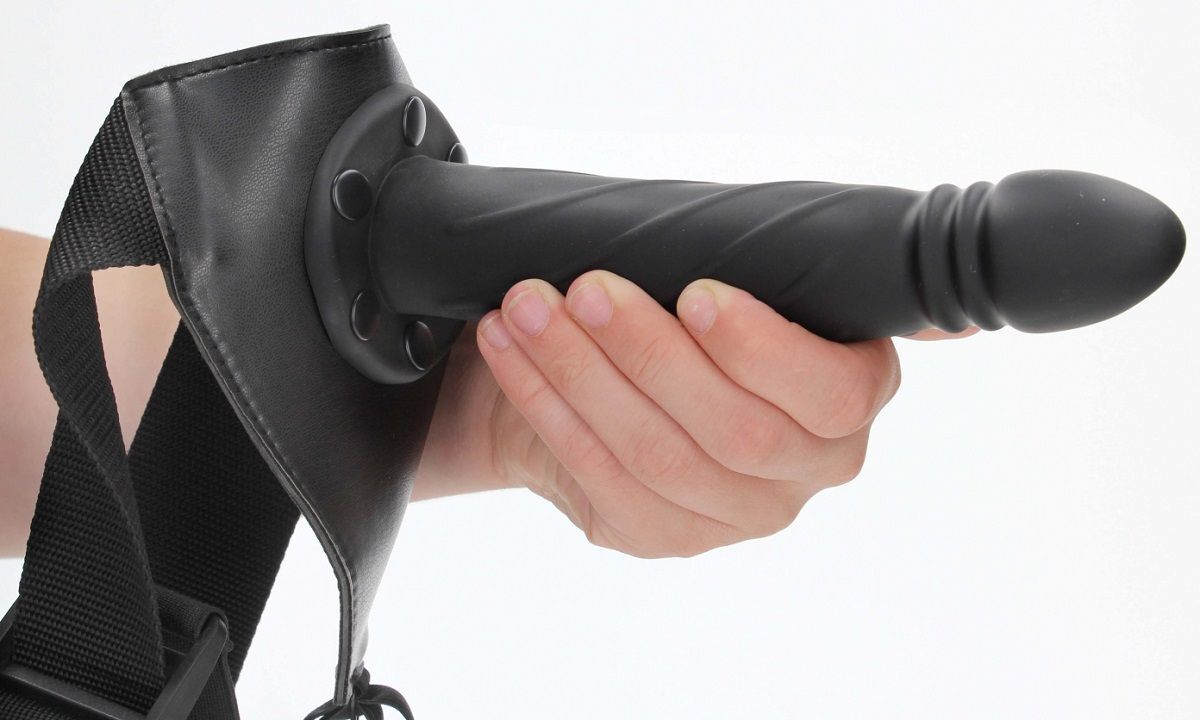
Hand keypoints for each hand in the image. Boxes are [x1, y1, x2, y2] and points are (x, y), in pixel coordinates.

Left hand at [417, 271, 968, 557]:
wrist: (621, 374)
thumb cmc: (694, 315)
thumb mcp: (763, 281)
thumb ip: (829, 285)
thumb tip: (958, 318)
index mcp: (848, 402)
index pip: (828, 397)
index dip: (762, 351)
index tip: (699, 293)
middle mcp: (803, 471)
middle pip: (732, 431)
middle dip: (648, 352)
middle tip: (585, 288)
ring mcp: (731, 515)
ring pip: (655, 454)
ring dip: (580, 374)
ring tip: (528, 308)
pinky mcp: (661, 535)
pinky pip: (600, 476)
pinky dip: (547, 404)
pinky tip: (512, 350)